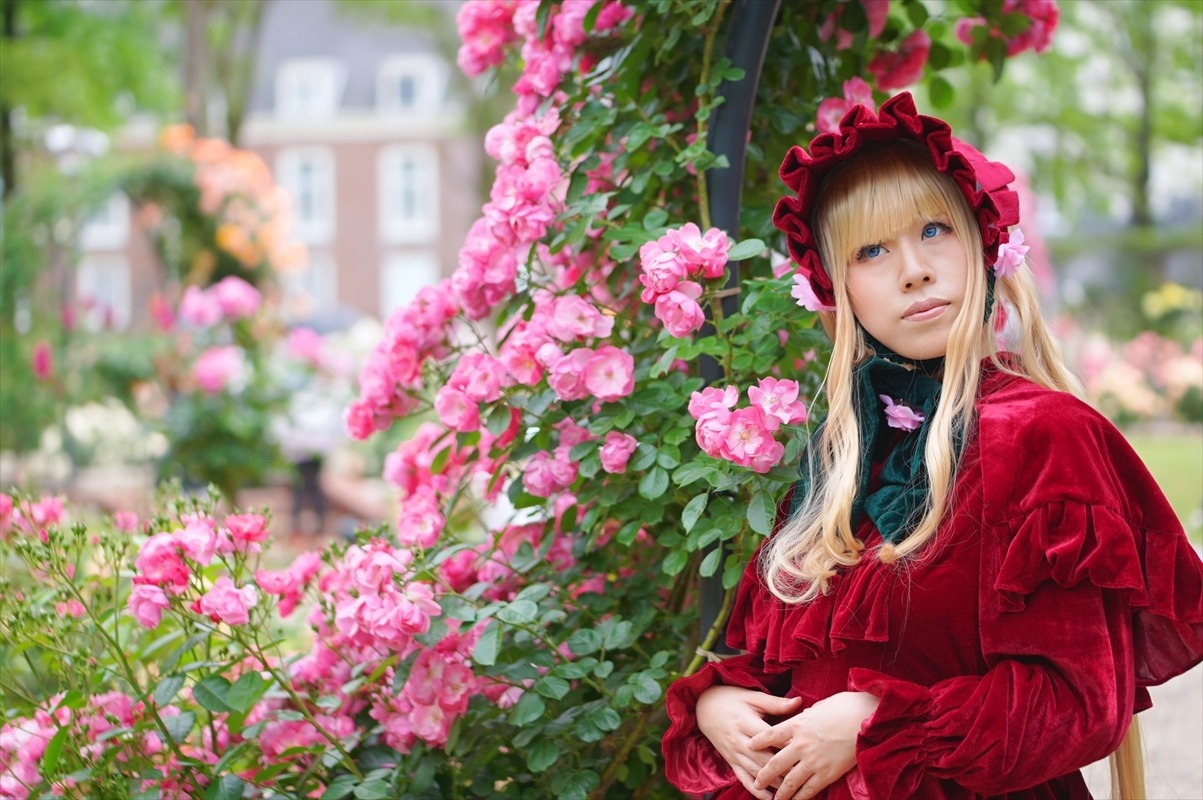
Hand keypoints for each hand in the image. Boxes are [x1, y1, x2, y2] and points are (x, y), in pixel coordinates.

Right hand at [696, 685, 803, 799]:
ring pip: (756, 772)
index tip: (806, 750)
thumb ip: (775, 703)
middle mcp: (739, 741)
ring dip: (774, 782)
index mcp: (746, 722)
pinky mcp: (731, 762)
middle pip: (763, 758)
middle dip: (784, 769)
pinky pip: (744, 779)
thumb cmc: (731, 699)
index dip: (788, 745)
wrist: (703, 707)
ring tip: (792, 790)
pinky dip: (756, 791)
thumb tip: (799, 701)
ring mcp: (734, 753)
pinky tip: (770, 798)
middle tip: (803, 775)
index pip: (770, 737)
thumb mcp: (752, 697)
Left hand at [748, 690, 880, 799]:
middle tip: (756, 783)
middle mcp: (801, 744)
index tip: (748, 746)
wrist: (866, 717)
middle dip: (764, 775)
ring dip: (780, 793)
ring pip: (790, 781)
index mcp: (798, 724)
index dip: (758, 741)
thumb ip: (807, 716)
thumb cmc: (845, 706)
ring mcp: (813, 760)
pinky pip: (810, 789)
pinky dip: (801, 798)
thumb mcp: (819, 706)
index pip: (771, 734)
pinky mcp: (827, 773)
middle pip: (775, 763)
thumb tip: (803, 717)